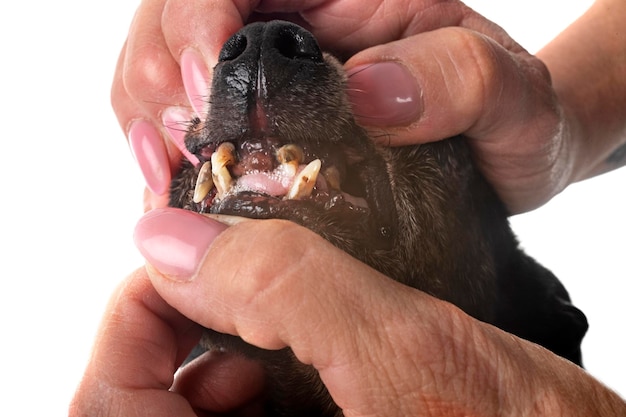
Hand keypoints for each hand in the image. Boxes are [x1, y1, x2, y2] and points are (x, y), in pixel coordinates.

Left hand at [71, 208, 625, 415]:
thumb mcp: (406, 349)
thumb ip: (282, 287)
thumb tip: (171, 238)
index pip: (110, 406)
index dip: (133, 318)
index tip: (178, 260)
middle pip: (148, 398)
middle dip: (187, 331)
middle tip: (246, 297)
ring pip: (197, 400)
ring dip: (228, 348)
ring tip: (293, 329)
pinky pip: (242, 407)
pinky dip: (258, 367)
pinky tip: (313, 352)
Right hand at [112, 0, 580, 213]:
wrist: (505, 162)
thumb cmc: (511, 120)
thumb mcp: (512, 95)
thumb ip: (461, 79)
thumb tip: (369, 92)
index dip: (195, 21)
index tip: (204, 88)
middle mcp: (292, 26)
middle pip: (172, 25)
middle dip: (159, 83)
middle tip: (184, 149)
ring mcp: (267, 77)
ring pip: (162, 75)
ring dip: (153, 125)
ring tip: (173, 177)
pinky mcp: (258, 126)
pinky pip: (183, 128)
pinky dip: (168, 159)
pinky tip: (179, 191)